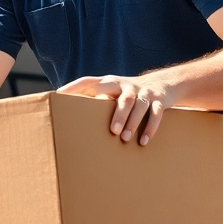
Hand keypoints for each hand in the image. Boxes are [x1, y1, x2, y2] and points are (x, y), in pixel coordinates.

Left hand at [58, 74, 175, 145]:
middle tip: (112, 131)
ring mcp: (144, 93)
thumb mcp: (111, 92)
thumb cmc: (126, 93)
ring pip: (139, 106)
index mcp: (110, 83)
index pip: (89, 82)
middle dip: (118, 114)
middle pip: (123, 98)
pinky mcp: (159, 100)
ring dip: (132, 122)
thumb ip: (95, 99)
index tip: (60, 94)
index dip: (75, 87)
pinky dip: (150, 128)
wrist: (162, 83)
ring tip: (125, 138)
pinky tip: (144, 141)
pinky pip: (156, 114)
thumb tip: (68, 112)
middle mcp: (127, 86)